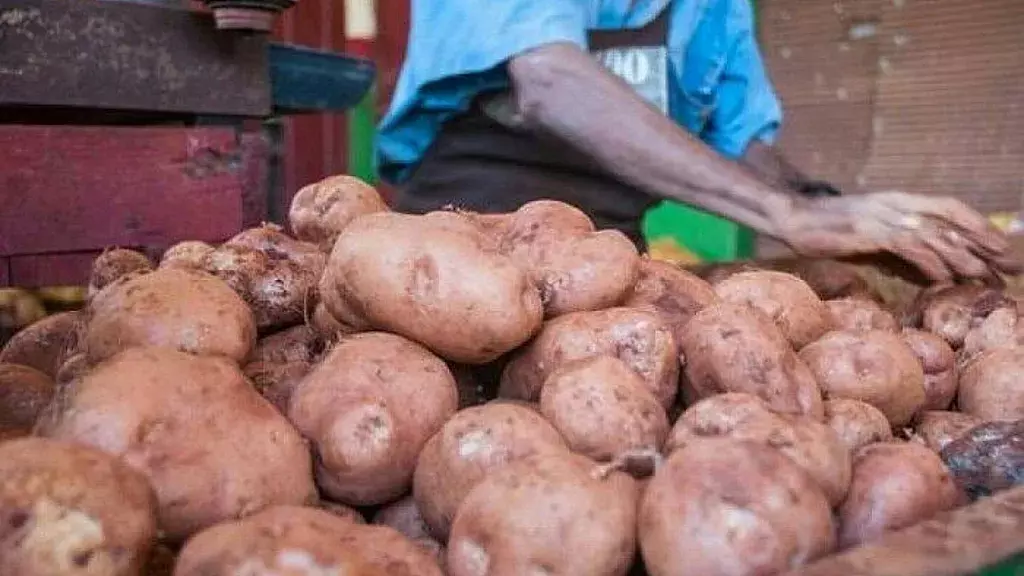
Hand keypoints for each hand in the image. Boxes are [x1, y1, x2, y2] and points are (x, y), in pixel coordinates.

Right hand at [777, 191, 1021, 281]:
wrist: (792, 219)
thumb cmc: (828, 232)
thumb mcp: (871, 241)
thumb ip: (900, 252)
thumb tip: (930, 274)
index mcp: (899, 200)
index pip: (950, 207)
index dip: (979, 225)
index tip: (1002, 248)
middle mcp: (896, 203)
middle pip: (951, 219)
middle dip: (983, 243)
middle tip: (1009, 265)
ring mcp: (883, 215)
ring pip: (936, 234)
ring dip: (963, 257)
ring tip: (985, 277)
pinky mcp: (869, 231)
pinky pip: (909, 247)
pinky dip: (930, 264)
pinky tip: (944, 280)